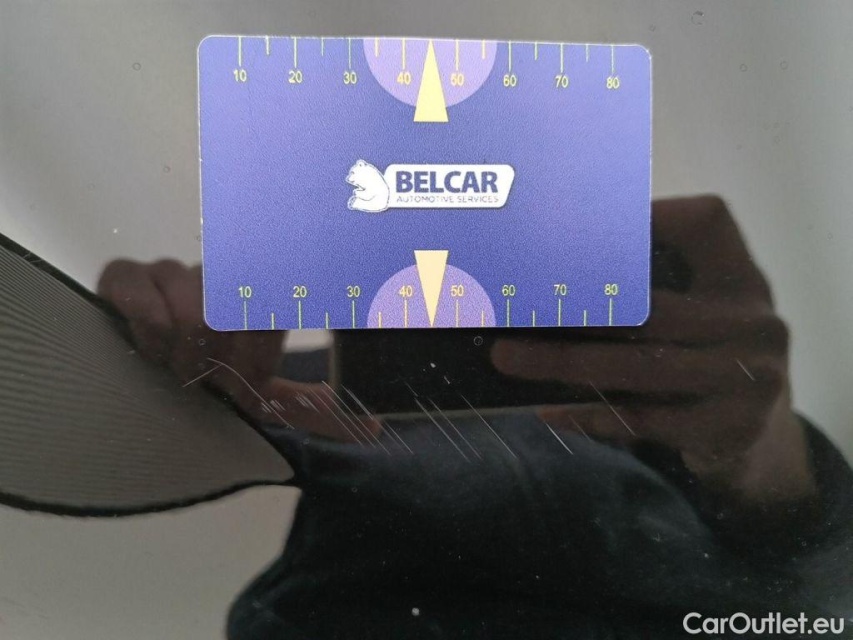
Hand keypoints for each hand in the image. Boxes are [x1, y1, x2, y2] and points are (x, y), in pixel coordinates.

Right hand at [97, 259, 379, 440]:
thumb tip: (375, 427)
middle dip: (223, 355)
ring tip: (181, 371)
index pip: (274, 300)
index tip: (253, 383)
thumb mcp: (269, 401)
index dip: (262, 347)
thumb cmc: (216, 387)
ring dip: (184, 346)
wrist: (152, 384)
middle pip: (231, 299)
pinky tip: (152, 346)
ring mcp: (175, 271)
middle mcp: (222, 274)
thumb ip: (313, 409)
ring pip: (188, 292)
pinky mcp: (127, 276)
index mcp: (259, 295)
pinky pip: (132, 278)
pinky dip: (144, 318)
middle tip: (214, 383)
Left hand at [492, 196, 816, 511]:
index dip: (650, 215)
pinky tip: (548, 409)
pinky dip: (589, 414)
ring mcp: (751, 377)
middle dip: (572, 308)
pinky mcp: (732, 429)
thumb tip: (542, 279)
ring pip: (639, 366)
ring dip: (562, 362)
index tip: (578, 219)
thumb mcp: (699, 316)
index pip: (706, 223)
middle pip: (650, 306)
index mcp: (740, 279)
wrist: (761, 440)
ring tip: (506, 357)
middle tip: (508, 306)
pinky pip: (643, 420)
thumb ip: (650, 292)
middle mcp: (754, 321)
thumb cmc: (703, 362)